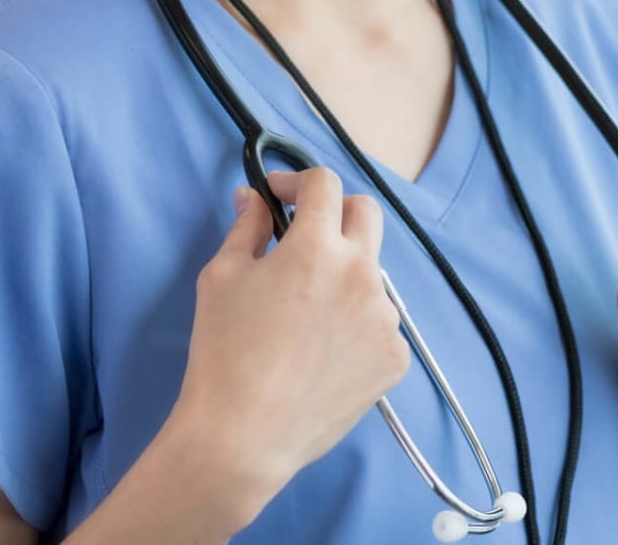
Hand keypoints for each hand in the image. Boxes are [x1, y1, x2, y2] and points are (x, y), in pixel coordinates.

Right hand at [166, 168, 410, 523]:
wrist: (243, 436)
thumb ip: (246, 227)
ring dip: (344, 277)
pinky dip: (356, 326)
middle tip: (304, 235)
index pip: (325, 183)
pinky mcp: (396, 357)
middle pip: (366, 213)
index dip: (298, 181)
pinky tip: (322, 354)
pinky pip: (380, 325)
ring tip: (305, 317)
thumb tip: (255, 198)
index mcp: (318, 247)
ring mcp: (386, 317)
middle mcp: (362, 274)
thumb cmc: (223, 352)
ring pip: (371, 275)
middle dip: (335, 212)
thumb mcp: (221, 277)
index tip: (279, 196)